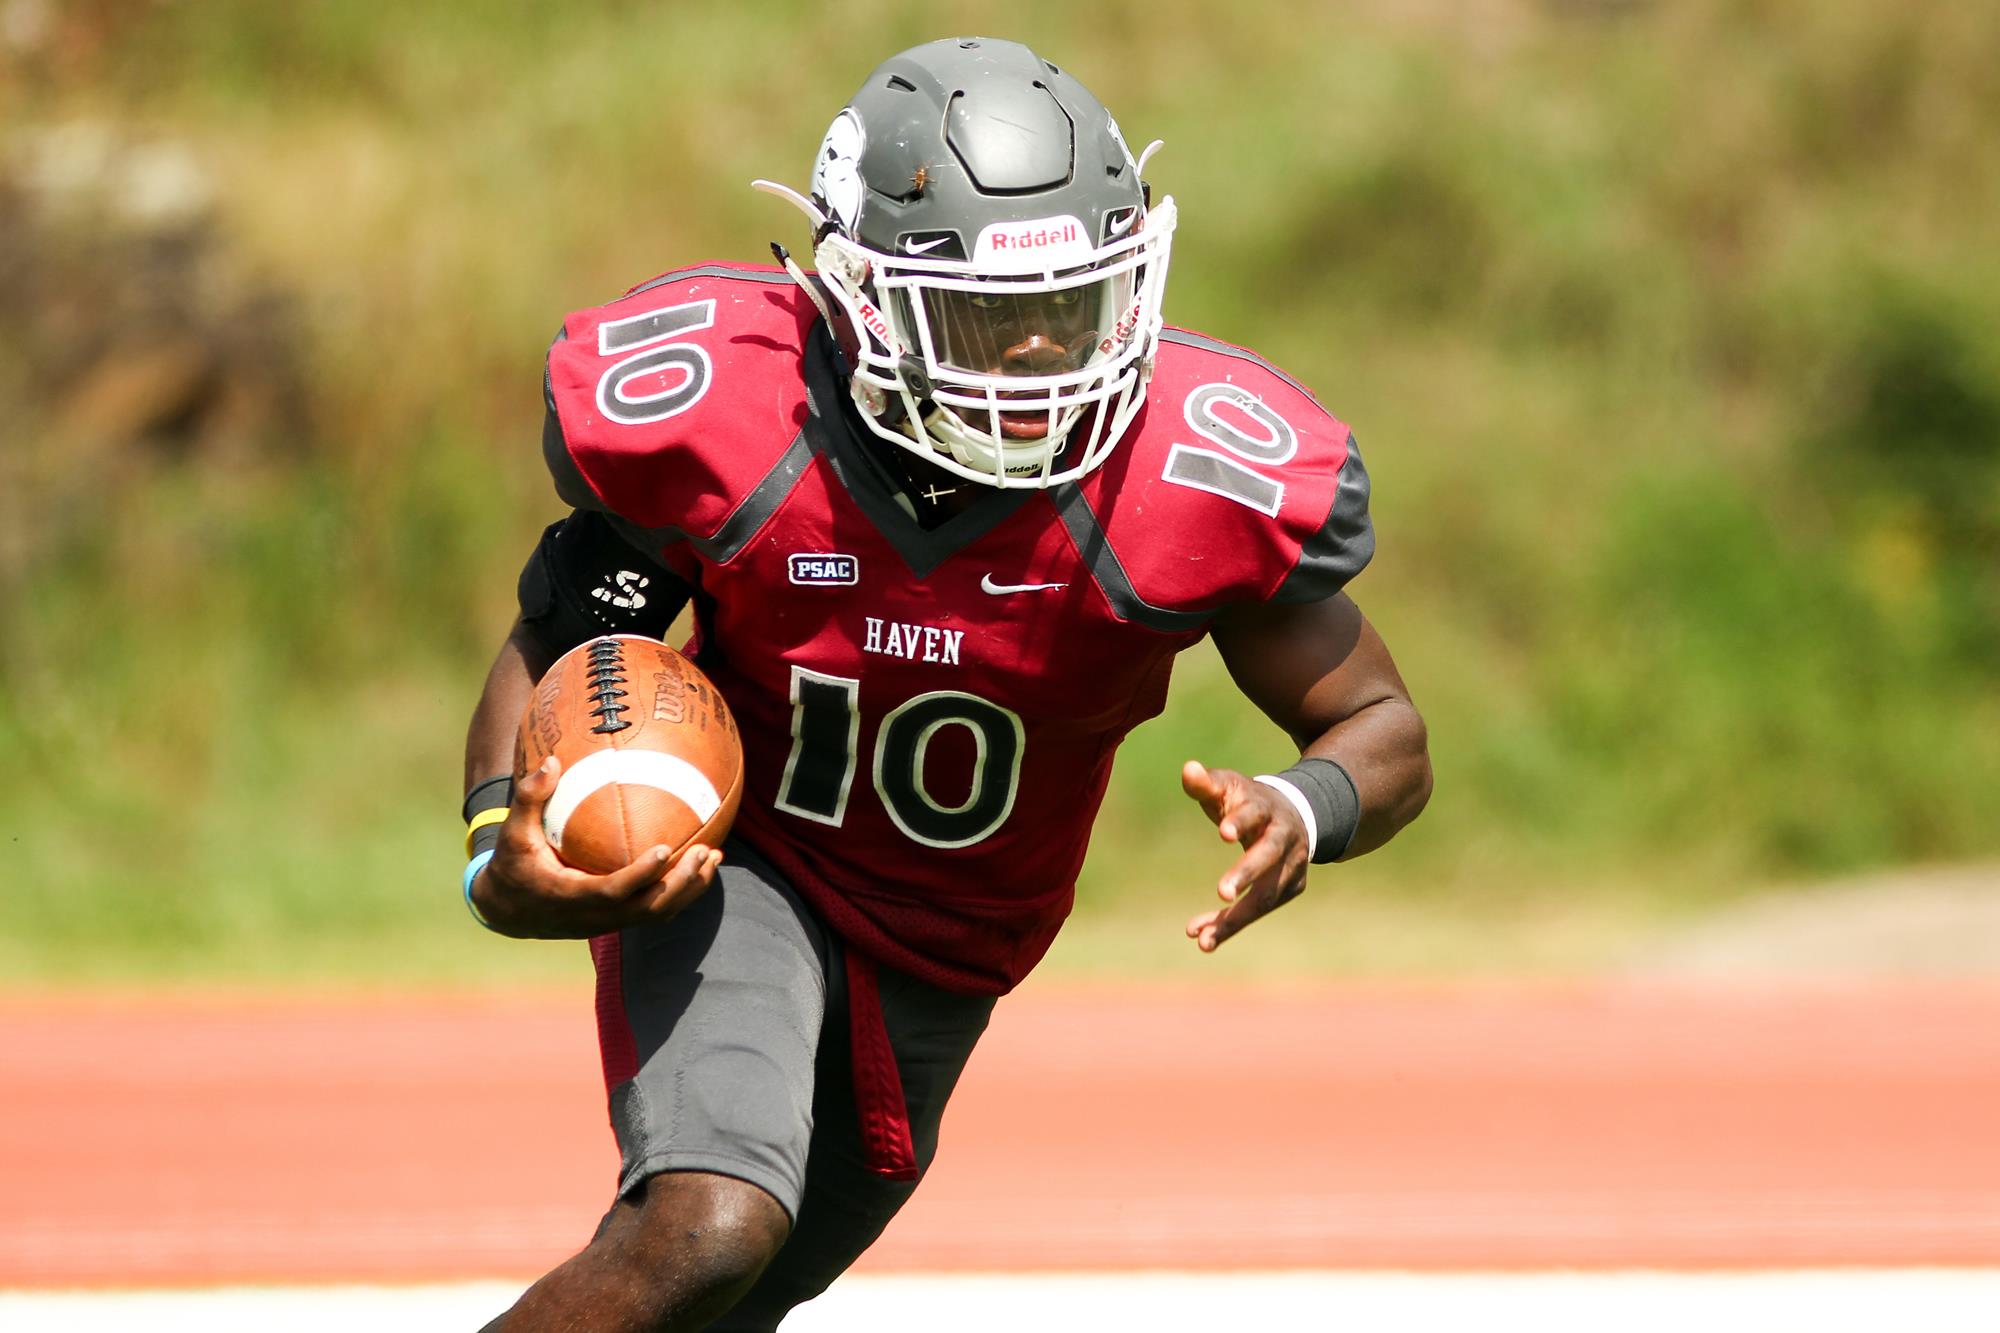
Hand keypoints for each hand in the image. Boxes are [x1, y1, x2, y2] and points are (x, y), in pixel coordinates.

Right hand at [471, 755, 723, 937]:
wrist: (509, 910)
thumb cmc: (513, 864)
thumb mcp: (512, 833)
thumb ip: (529, 797)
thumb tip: (550, 760)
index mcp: (570, 897)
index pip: (612, 891)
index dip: (641, 874)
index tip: (665, 848)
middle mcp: (594, 917)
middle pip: (648, 908)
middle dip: (681, 882)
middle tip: (706, 849)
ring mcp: (608, 922)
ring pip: (657, 913)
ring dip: (689, 888)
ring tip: (715, 856)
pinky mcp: (616, 921)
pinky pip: (655, 910)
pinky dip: (680, 892)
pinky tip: (699, 867)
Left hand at [1180, 759, 1309, 952]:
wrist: (1295, 812)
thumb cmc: (1248, 800)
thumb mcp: (1228, 786)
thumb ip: (1206, 783)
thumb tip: (1188, 769)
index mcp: (1265, 807)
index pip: (1254, 813)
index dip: (1240, 821)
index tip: (1223, 832)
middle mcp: (1285, 837)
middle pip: (1269, 855)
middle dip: (1246, 873)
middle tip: (1222, 893)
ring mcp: (1293, 864)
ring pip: (1266, 895)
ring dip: (1235, 918)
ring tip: (1202, 939)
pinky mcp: (1291, 887)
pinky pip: (1261, 908)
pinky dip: (1233, 923)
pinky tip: (1205, 937)